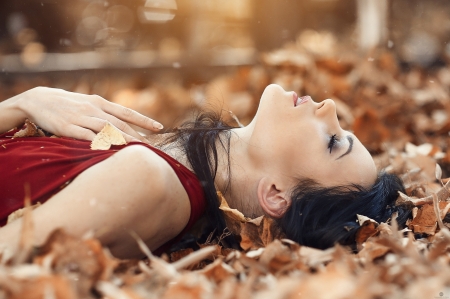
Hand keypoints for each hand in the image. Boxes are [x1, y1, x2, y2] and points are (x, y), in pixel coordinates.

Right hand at [17, 87, 163, 141]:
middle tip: (152, 147)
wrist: (37, 99)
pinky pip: (85, 136)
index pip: (126, 112)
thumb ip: (105, 114)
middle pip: (120, 123)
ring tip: (137, 150)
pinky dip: (98, 143)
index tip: (159, 127)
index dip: (144, 120)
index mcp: (99, 103)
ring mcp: (80, 117)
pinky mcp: (67, 127)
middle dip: (137, 135)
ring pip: (106, 129)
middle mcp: (93, 109)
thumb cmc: (66, 105)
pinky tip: (109, 150)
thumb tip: (123, 127)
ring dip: (123, 139)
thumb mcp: (87, 104)